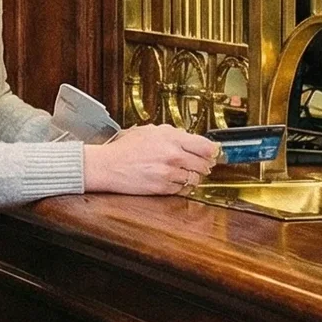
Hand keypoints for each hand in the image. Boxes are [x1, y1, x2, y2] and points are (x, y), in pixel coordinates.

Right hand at [81, 124, 218, 195]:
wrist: (108, 166)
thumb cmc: (124, 149)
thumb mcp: (148, 131)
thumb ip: (171, 133)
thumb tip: (189, 137)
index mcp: (171, 138)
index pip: (206, 146)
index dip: (212, 151)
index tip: (213, 153)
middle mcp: (173, 155)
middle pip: (204, 163)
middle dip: (204, 164)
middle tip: (201, 164)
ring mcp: (169, 172)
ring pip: (195, 178)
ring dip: (193, 176)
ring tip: (184, 172)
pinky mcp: (163, 187)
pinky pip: (182, 189)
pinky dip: (181, 186)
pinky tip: (173, 180)